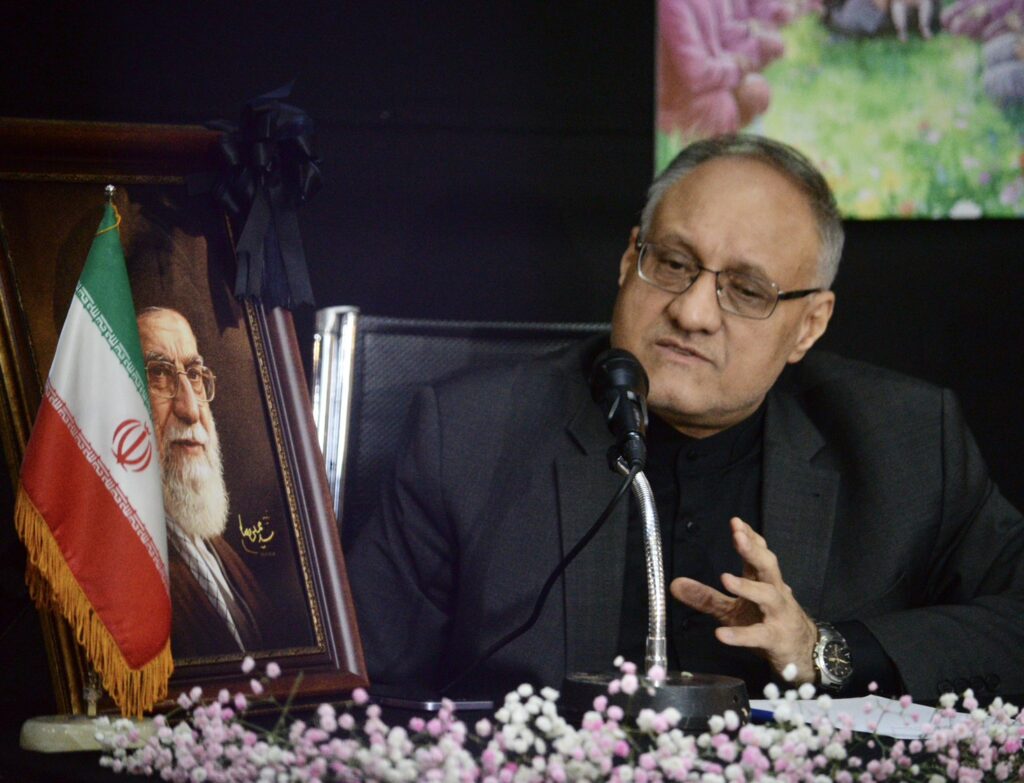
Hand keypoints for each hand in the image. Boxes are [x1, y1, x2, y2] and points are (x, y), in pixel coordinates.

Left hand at [669, 517, 817, 682]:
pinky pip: (759, 635)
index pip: (759, 554)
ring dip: (748, 587)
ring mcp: (778, 615)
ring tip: (725, 578)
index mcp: (763, 582)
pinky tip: (721, 634)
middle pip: (768, 567)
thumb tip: (675, 584)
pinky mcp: (776, 639)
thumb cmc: (766, 623)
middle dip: (753, 551)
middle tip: (738, 536)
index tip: (736, 522)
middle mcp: (774, 592)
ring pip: (768, 595)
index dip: (749, 538)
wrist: (802, 652)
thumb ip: (705, 596)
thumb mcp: (731, 610)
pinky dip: (741, 635)